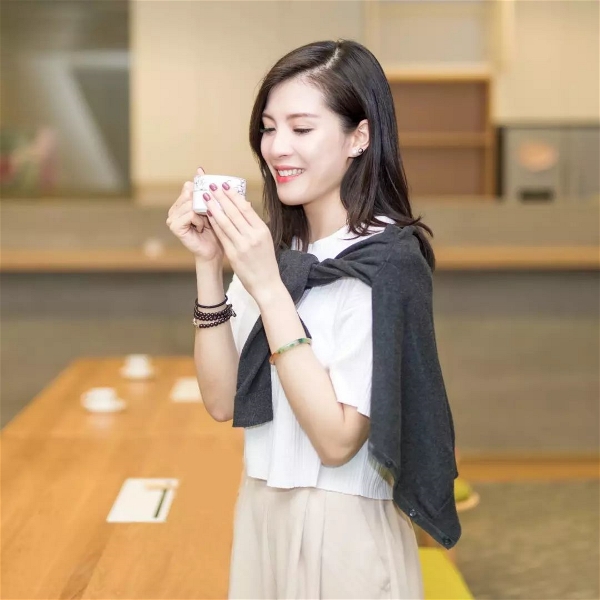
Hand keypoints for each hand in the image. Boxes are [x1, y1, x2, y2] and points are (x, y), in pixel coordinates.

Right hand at [166, 167, 223, 263]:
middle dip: (204, 203)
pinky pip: (190, 214)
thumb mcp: (214, 206)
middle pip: (190, 193)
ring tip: (206, 223)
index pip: (189, 185)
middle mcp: (175, 208)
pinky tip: (202, 228)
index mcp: (182, 202)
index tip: (211, 200)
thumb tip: (200, 168)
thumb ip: (208, 189)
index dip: (202, 189)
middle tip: (209, 216)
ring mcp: (172, 217)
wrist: (214, 251)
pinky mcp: (174, 226)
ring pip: (191, 202)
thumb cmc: (216, 230)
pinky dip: (199, 220)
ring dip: (203, 213)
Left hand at [204, 182, 281, 301]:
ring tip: (206, 198)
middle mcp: (253, 236)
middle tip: (212, 186)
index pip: (246, 208)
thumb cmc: (266, 261)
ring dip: (214, 208)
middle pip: (234, 212)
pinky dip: (214, 224)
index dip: (234, 196)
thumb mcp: (265, 240)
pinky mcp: (234, 255)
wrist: (267, 284)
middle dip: (221, 197)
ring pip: (225, 222)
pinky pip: (222, 236)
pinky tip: (208, 216)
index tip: (225, 185)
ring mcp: (243, 246)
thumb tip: (245, 206)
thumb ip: (254, 224)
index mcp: (262, 230)